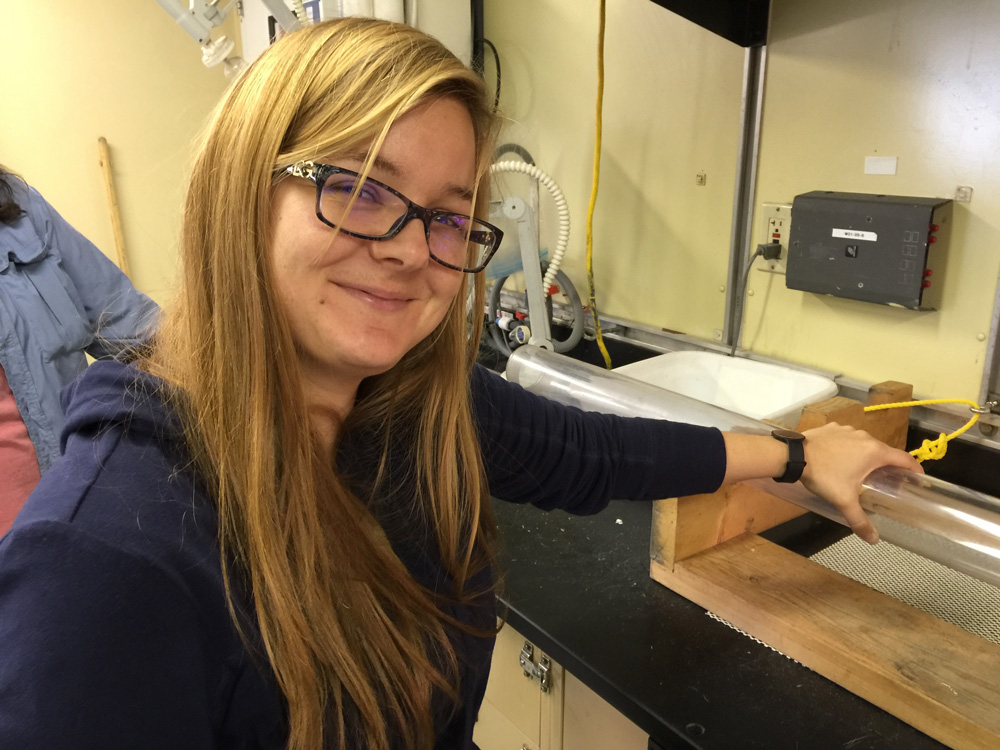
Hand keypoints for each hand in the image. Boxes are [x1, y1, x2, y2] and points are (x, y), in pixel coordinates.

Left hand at [799, 422, 923, 544]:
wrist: (793, 455)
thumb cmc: (823, 476)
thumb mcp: (844, 501)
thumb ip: (860, 520)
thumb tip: (873, 539)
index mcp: (874, 452)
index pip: (904, 459)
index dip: (914, 469)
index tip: (919, 479)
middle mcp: (865, 437)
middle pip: (884, 451)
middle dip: (888, 466)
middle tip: (889, 481)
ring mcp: (848, 430)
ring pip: (864, 444)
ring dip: (867, 456)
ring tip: (863, 472)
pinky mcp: (833, 427)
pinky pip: (847, 438)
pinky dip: (848, 448)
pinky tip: (841, 460)